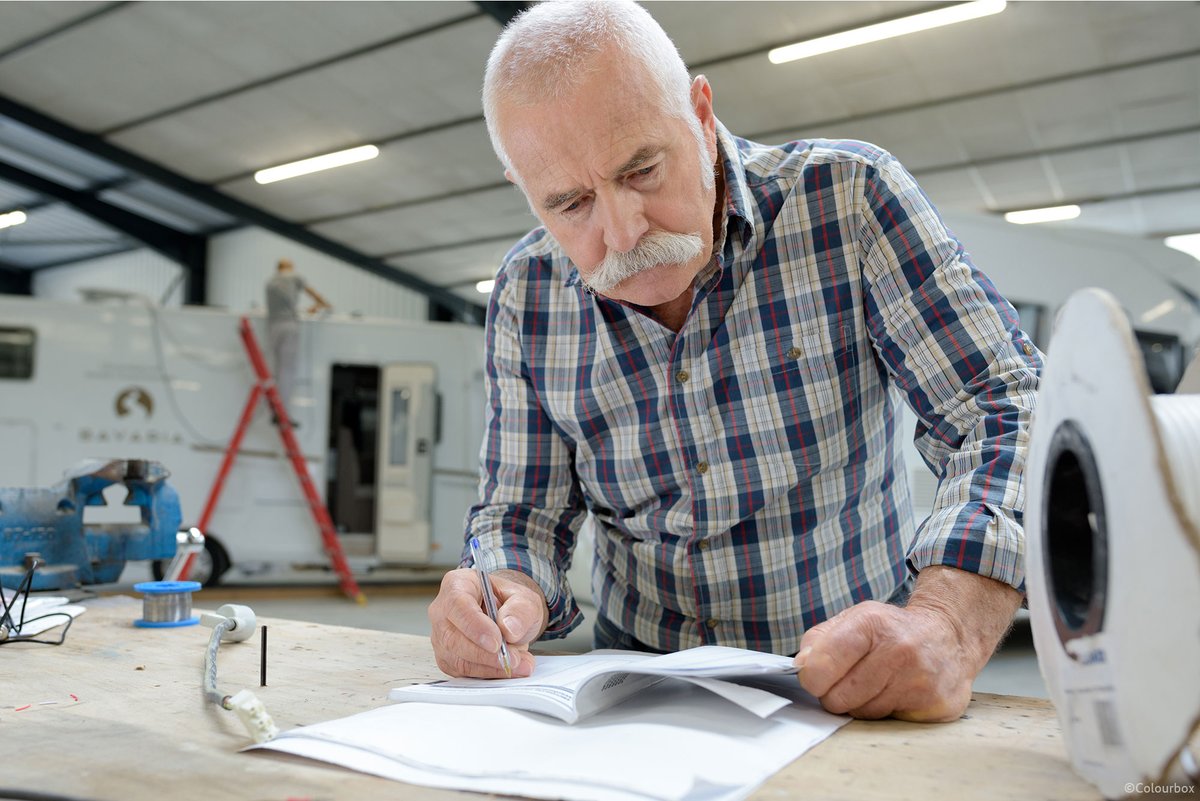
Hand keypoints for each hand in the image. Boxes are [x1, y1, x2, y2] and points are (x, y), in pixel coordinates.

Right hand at [428, 567, 548, 678]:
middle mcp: (442, 611)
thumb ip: (520, 610)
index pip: (457, 604)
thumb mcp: (525, 599)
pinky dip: (487, 674)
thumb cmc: (509, 603)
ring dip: (489, 667)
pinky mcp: (447, 658)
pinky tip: (506, 669)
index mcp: (457, 585)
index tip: (496, 641)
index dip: (475, 626)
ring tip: (518, 664)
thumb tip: (509, 629)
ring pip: (457, 659)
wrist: (508, 618)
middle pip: (452, 637)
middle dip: (485, 654)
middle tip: (513, 659)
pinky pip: (462, 672)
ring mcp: (441, 636)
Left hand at [794, 567, 1020, 721]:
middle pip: (837, 699)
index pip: (821, 667)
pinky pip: (889, 723)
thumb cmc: (892, 630)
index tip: (815, 677)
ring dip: (861, 704)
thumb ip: (819, 641)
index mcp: (871, 624)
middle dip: (835, 694)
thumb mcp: (853, 619)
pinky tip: (896, 692)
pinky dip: (886, 712)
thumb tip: (801, 667)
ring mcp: (919, 680)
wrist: (949, 635)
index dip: (812, 678)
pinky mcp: (936, 705)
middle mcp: (899, 650)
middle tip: (849, 680)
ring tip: (876, 683)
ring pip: (862, 714)